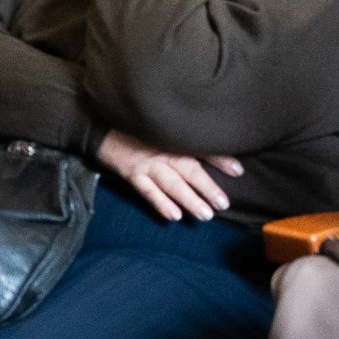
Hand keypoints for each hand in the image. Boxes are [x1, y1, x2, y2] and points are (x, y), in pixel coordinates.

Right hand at [97, 128, 243, 223]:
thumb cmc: (135, 125)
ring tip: (206, 215)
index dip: (219, 159)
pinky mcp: (131, 173)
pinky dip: (160, 203)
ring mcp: (146, 163)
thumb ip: (181, 135)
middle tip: (223, 204)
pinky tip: (173, 216)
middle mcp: (162, 149)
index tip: (238, 171)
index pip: (200, 147)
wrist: (99, 123)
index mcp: (172, 136)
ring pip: (171, 184)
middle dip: (207, 187)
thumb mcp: (159, 125)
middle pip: (189, 169)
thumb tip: (211, 150)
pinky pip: (147, 191)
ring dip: (189, 200)